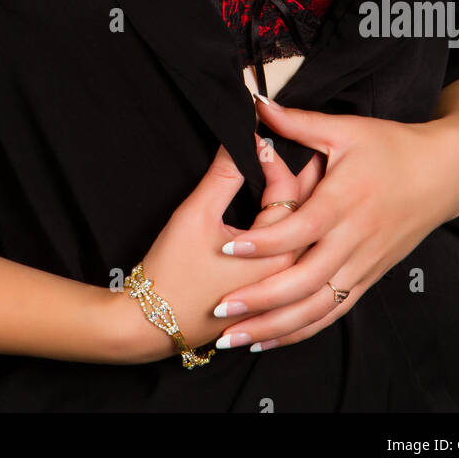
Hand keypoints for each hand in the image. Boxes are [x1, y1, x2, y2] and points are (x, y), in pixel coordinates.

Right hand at [115, 138, 319, 364]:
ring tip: (293, 165)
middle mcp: (289, 270)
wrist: (154, 324)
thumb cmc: (173, 272)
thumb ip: (223, 176)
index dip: (273, 155)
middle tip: (292, 139)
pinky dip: (289, 223)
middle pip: (303, 210)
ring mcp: (281, 284)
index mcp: (278, 251)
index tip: (257, 133)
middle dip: (296, 172)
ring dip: (297, 198)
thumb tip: (242, 139)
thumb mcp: (196, 216)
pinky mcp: (269, 291)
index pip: (287, 189)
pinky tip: (278, 204)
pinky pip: (290, 249)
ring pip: (300, 231)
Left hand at [208, 94, 458, 351]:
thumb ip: (298, 123)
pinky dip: (303, 330)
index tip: (228, 247)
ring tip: (237, 338)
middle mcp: (354, 238)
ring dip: (277, 325)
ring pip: (318, 306)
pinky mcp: (370, 276)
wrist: (444, 173)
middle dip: (262, 299)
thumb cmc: (392, 146)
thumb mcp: (345, 129)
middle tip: (221, 309)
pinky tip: (271, 338)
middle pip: (306, 280)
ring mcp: (364, 262)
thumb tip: (257, 105)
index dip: (264, 241)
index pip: (299, 229)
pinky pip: (334, 311)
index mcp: (344, 200)